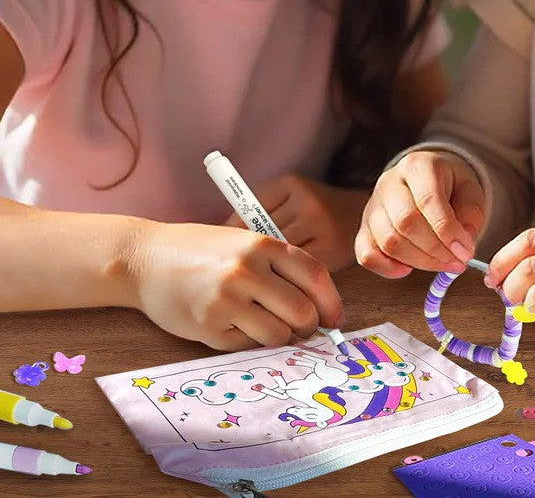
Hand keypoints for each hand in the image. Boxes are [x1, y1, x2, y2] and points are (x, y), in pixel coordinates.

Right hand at [130, 220, 344, 350]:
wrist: (145, 259)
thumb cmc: (202, 250)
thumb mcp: (244, 242)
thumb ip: (279, 267)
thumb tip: (320, 307)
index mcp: (263, 244)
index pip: (316, 276)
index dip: (332, 302)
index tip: (335, 319)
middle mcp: (248, 270)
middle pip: (302, 312)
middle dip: (308, 327)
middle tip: (300, 329)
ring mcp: (227, 299)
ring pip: (278, 335)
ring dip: (279, 337)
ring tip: (264, 325)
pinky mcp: (208, 326)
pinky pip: (247, 345)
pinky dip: (248, 341)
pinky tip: (233, 325)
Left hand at [223, 174, 365, 270]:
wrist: (362, 215)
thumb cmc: (316, 211)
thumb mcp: (290, 198)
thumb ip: (261, 212)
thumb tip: (222, 237)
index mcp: (289, 184)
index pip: (247, 212)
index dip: (233, 234)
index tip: (227, 250)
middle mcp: (305, 201)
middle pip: (260, 236)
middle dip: (248, 254)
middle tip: (236, 270)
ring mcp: (320, 226)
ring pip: (277, 255)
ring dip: (266, 268)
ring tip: (259, 277)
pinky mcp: (330, 250)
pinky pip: (295, 269)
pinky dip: (286, 277)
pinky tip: (284, 280)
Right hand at [355, 150, 486, 277]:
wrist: (426, 179)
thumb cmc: (449, 186)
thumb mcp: (469, 190)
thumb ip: (471, 214)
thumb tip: (463, 244)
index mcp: (418, 166)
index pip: (428, 199)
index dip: (447, 231)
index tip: (465, 252)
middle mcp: (390, 182)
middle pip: (405, 222)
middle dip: (435, 250)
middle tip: (457, 263)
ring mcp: (373, 205)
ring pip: (388, 241)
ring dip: (418, 261)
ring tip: (442, 264)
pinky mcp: (364, 227)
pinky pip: (366, 254)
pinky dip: (386, 268)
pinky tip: (407, 269)